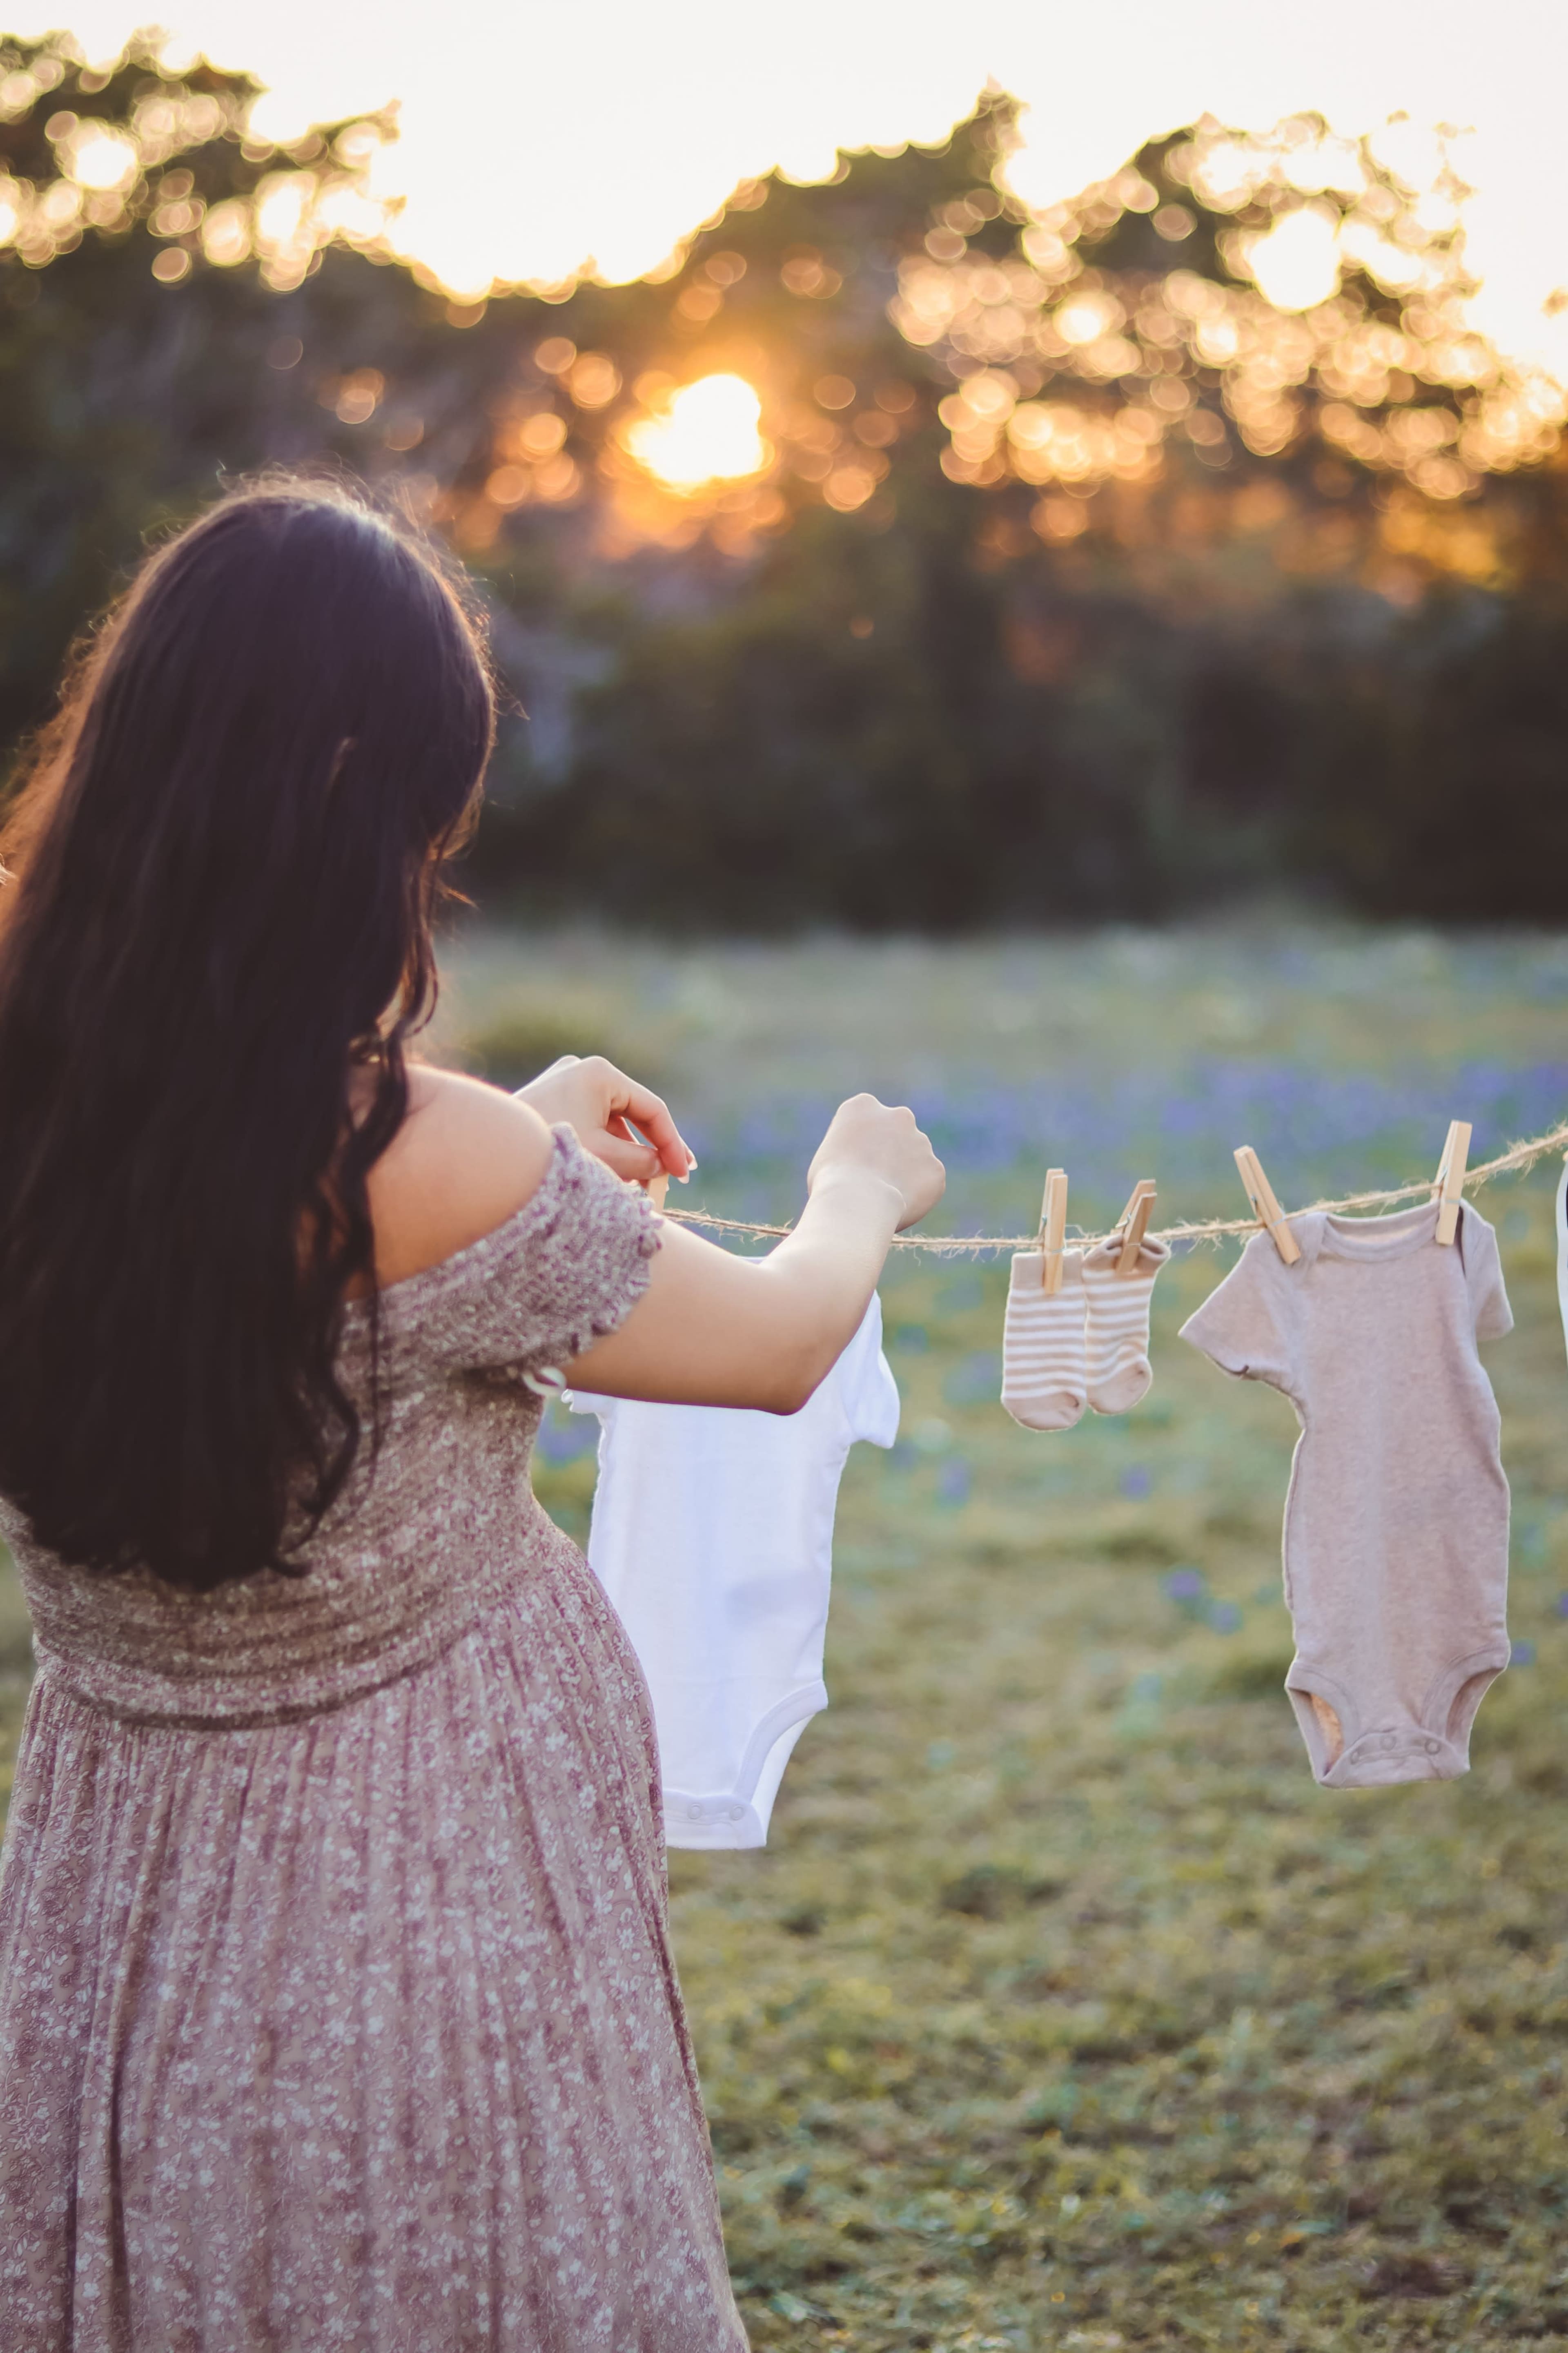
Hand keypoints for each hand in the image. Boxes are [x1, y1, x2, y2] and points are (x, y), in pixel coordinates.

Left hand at [515, 1055, 693, 1186]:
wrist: (484, 1154)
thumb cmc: (546, 1153)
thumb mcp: (604, 1158)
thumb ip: (641, 1162)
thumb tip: (660, 1166)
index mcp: (600, 1073)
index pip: (652, 1108)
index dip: (673, 1143)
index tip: (684, 1173)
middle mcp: (582, 1069)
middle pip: (632, 1112)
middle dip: (651, 1148)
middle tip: (674, 1177)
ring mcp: (563, 1083)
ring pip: (610, 1120)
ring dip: (628, 1151)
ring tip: (641, 1186)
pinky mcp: (549, 1099)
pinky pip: (589, 1122)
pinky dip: (604, 1146)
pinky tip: (613, 1174)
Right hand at [806, 1094, 944, 1231]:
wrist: (856, 1201)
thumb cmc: (830, 1182)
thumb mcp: (827, 1156)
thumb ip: (848, 1150)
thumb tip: (859, 1165)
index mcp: (863, 1105)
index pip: (866, 1120)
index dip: (860, 1144)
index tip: (853, 1163)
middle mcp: (898, 1116)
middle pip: (896, 1132)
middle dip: (890, 1152)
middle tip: (875, 1180)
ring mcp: (921, 1141)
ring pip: (915, 1158)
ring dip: (904, 1174)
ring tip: (883, 1199)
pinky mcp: (935, 1168)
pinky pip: (927, 1183)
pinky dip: (917, 1195)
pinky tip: (898, 1207)